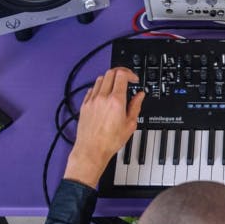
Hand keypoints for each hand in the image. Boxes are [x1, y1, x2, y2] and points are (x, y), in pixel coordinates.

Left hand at [63, 67, 144, 188]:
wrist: (91, 150)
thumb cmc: (110, 141)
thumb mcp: (130, 124)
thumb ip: (136, 106)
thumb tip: (140, 96)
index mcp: (116, 101)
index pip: (121, 75)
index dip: (130, 74)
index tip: (134, 79)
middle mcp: (102, 97)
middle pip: (110, 73)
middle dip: (121, 73)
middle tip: (126, 79)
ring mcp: (92, 100)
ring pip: (100, 79)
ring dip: (109, 79)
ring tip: (115, 87)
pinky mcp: (84, 105)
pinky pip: (91, 89)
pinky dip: (99, 88)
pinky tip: (103, 95)